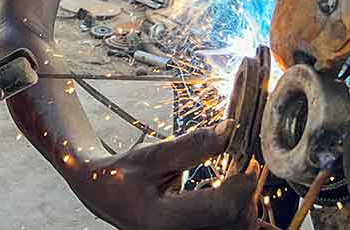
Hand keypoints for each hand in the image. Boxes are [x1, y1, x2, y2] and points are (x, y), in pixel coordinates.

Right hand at [70, 121, 257, 229]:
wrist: (100, 192)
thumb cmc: (121, 173)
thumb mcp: (152, 155)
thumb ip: (192, 145)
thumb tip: (228, 130)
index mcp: (165, 220)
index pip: (223, 208)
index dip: (243, 183)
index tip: (249, 161)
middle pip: (235, 222)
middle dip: (247, 192)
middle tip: (246, 165)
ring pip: (235, 229)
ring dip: (244, 204)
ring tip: (237, 179)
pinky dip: (238, 217)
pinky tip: (246, 204)